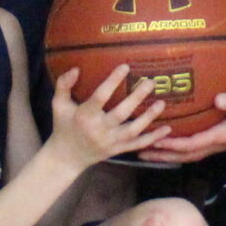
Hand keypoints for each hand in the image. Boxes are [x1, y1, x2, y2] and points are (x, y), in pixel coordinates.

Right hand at [47, 65, 168, 167]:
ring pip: (133, 131)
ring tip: (162, 103)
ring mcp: (110, 142)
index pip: (100, 97)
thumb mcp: (58, 105)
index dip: (113, 81)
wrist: (66, 158)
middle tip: (150, 82)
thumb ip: (64, 85)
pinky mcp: (118, 150)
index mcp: (84, 116)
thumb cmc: (63, 126)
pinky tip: (167, 129)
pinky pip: (137, 145)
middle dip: (137, 98)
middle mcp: (98, 130)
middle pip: (121, 113)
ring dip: (149, 118)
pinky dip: (153, 138)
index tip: (125, 66)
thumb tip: (75, 68)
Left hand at [140, 87, 225, 163]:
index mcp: (222, 135)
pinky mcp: (215, 141)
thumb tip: (219, 100)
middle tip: (139, 151)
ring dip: (166, 156)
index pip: (193, 144)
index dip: (173, 145)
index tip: (155, 142)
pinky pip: (192, 150)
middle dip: (162, 155)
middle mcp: (216, 144)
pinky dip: (176, 151)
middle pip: (185, 155)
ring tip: (144, 151)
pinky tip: (165, 146)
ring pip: (187, 155)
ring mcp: (216, 145)